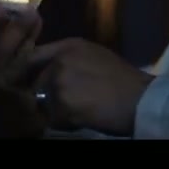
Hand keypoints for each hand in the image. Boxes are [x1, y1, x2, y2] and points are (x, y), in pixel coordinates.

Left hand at [27, 38, 153, 136]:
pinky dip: (63, 123)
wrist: (140, 99)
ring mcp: (60, 82)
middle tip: (64, 103)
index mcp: (69, 46)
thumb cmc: (123, 79)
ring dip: (55, 110)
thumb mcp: (95, 55)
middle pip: (37, 82)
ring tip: (77, 111)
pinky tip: (81, 119)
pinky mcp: (63, 104)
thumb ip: (70, 58)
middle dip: (45, 95)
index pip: (33, 56)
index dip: (28, 71)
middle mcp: (60, 60)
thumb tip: (50, 69)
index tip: (29, 82)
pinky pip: (53, 118)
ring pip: (43, 102)